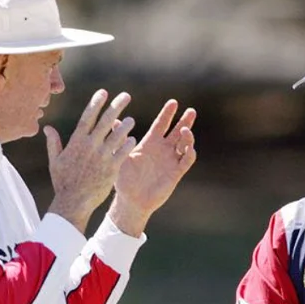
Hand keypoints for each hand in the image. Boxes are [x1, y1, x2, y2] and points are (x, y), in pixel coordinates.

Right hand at [44, 90, 135, 232]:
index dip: (96, 103)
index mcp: (76, 142)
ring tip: (132, 120)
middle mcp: (90, 146)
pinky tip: (133, 139)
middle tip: (126, 96)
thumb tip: (47, 127)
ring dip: (125, 126)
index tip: (104, 92)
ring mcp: (102, 157)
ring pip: (117, 135)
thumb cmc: (63, 182)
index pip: (88, 117)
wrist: (73, 202)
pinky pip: (123, 152)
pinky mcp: (111, 168)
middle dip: (116, 106)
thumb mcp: (55, 161)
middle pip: (105, 121)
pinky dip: (128, 144)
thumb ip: (53, 143)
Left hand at [109, 99, 196, 236]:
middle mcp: (162, 150)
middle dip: (185, 120)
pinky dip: (190, 153)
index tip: (173, 102)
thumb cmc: (124, 179)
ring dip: (188, 136)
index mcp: (150, 143)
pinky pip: (186, 161)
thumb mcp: (121, 157)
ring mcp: (170, 160)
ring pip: (184, 144)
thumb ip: (121, 140)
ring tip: (185, 130)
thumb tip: (113, 120)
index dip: (167, 113)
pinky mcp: (176, 173)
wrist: (131, 200)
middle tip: (191, 110)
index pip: (161, 124)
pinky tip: (189, 148)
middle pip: (177, 131)